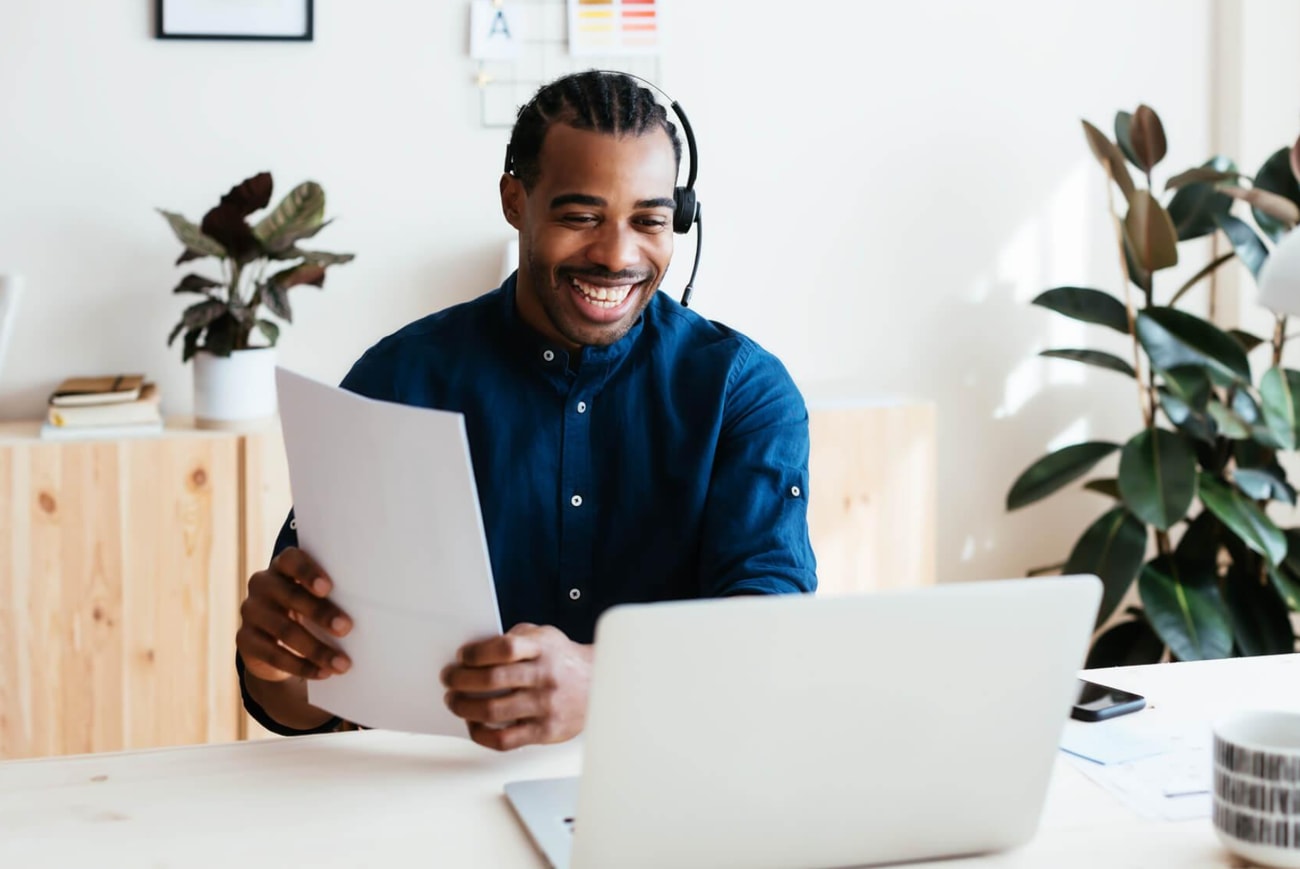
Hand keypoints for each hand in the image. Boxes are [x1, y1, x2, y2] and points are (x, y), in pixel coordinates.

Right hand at [237, 546, 352, 682]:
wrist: (273, 638)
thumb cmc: (308, 608)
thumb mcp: (317, 598)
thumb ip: (335, 595)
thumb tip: (374, 612)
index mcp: (283, 566)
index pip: (291, 559)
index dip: (308, 572)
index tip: (328, 587)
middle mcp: (263, 584)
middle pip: (290, 596)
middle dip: (321, 613)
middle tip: (347, 628)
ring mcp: (251, 611)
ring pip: (284, 629)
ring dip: (316, 649)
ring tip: (342, 664)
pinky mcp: (245, 639)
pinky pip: (273, 654)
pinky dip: (301, 666)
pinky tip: (323, 673)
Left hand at [442, 623, 592, 750]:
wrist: (600, 684)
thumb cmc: (562, 660)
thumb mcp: (544, 637)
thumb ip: (515, 639)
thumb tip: (474, 652)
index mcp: (542, 649)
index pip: (505, 648)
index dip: (477, 652)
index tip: (462, 656)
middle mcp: (544, 676)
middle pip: (492, 679)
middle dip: (460, 679)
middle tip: (448, 679)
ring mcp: (544, 705)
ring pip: (492, 710)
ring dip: (463, 706)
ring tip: (454, 701)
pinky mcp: (544, 731)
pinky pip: (504, 739)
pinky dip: (480, 734)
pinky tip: (473, 725)